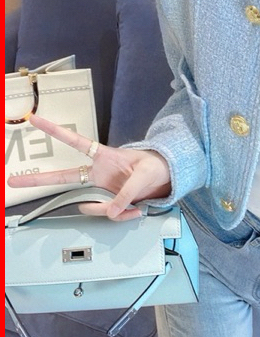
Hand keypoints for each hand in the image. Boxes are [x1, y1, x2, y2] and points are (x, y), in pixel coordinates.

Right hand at [7, 115, 171, 220]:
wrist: (166, 177)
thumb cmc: (155, 166)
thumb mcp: (144, 175)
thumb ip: (127, 194)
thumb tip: (110, 212)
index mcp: (104, 157)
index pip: (76, 142)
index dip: (56, 131)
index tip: (34, 120)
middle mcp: (98, 174)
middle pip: (62, 177)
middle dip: (38, 180)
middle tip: (13, 180)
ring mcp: (102, 190)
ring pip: (92, 206)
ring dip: (113, 210)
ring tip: (134, 206)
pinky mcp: (109, 203)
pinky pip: (109, 215)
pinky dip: (123, 216)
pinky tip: (135, 211)